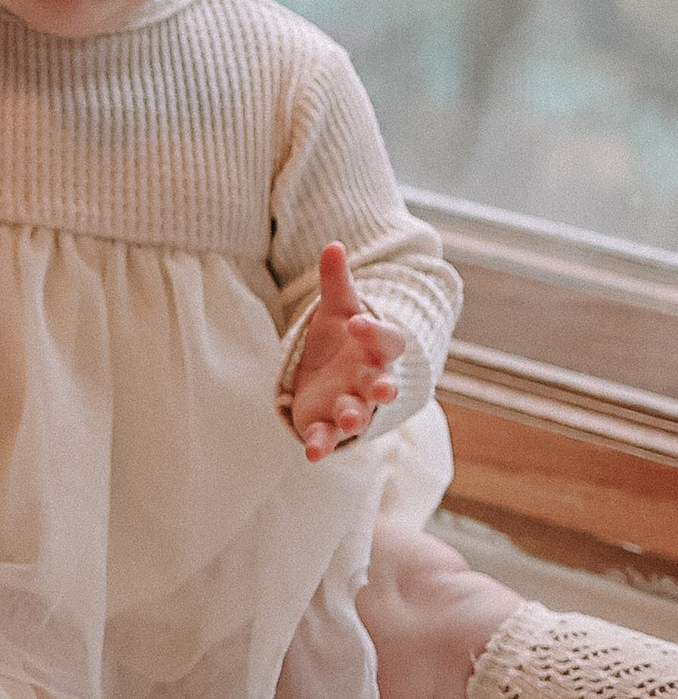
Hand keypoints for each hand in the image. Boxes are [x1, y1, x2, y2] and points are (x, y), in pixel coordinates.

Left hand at [286, 242, 404, 460]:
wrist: (330, 377)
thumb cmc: (341, 341)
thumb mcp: (337, 310)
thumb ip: (336, 281)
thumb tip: (332, 244)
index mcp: (375, 349)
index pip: (386, 341)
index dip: (374, 333)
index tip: (358, 324)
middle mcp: (369, 380)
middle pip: (382, 384)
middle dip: (383, 387)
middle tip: (384, 388)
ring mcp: (351, 404)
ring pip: (358, 413)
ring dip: (355, 417)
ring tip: (349, 419)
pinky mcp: (328, 425)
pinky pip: (327, 437)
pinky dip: (321, 445)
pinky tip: (311, 453)